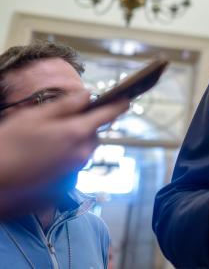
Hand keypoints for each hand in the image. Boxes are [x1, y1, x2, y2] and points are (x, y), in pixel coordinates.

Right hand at [0, 90, 128, 215]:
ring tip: (48, 139)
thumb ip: (66, 104)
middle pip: (95, 134)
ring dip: (76, 140)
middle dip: (86, 125)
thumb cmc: (9, 144)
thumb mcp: (36, 116)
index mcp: (76, 133)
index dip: (119, 104)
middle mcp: (81, 153)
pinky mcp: (66, 182)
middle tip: (64, 121)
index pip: (108, 115)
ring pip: (85, 149)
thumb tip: (88, 95)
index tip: (127, 99)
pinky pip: (74, 162)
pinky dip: (66, 155)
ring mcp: (74, 169)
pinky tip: (45, 154)